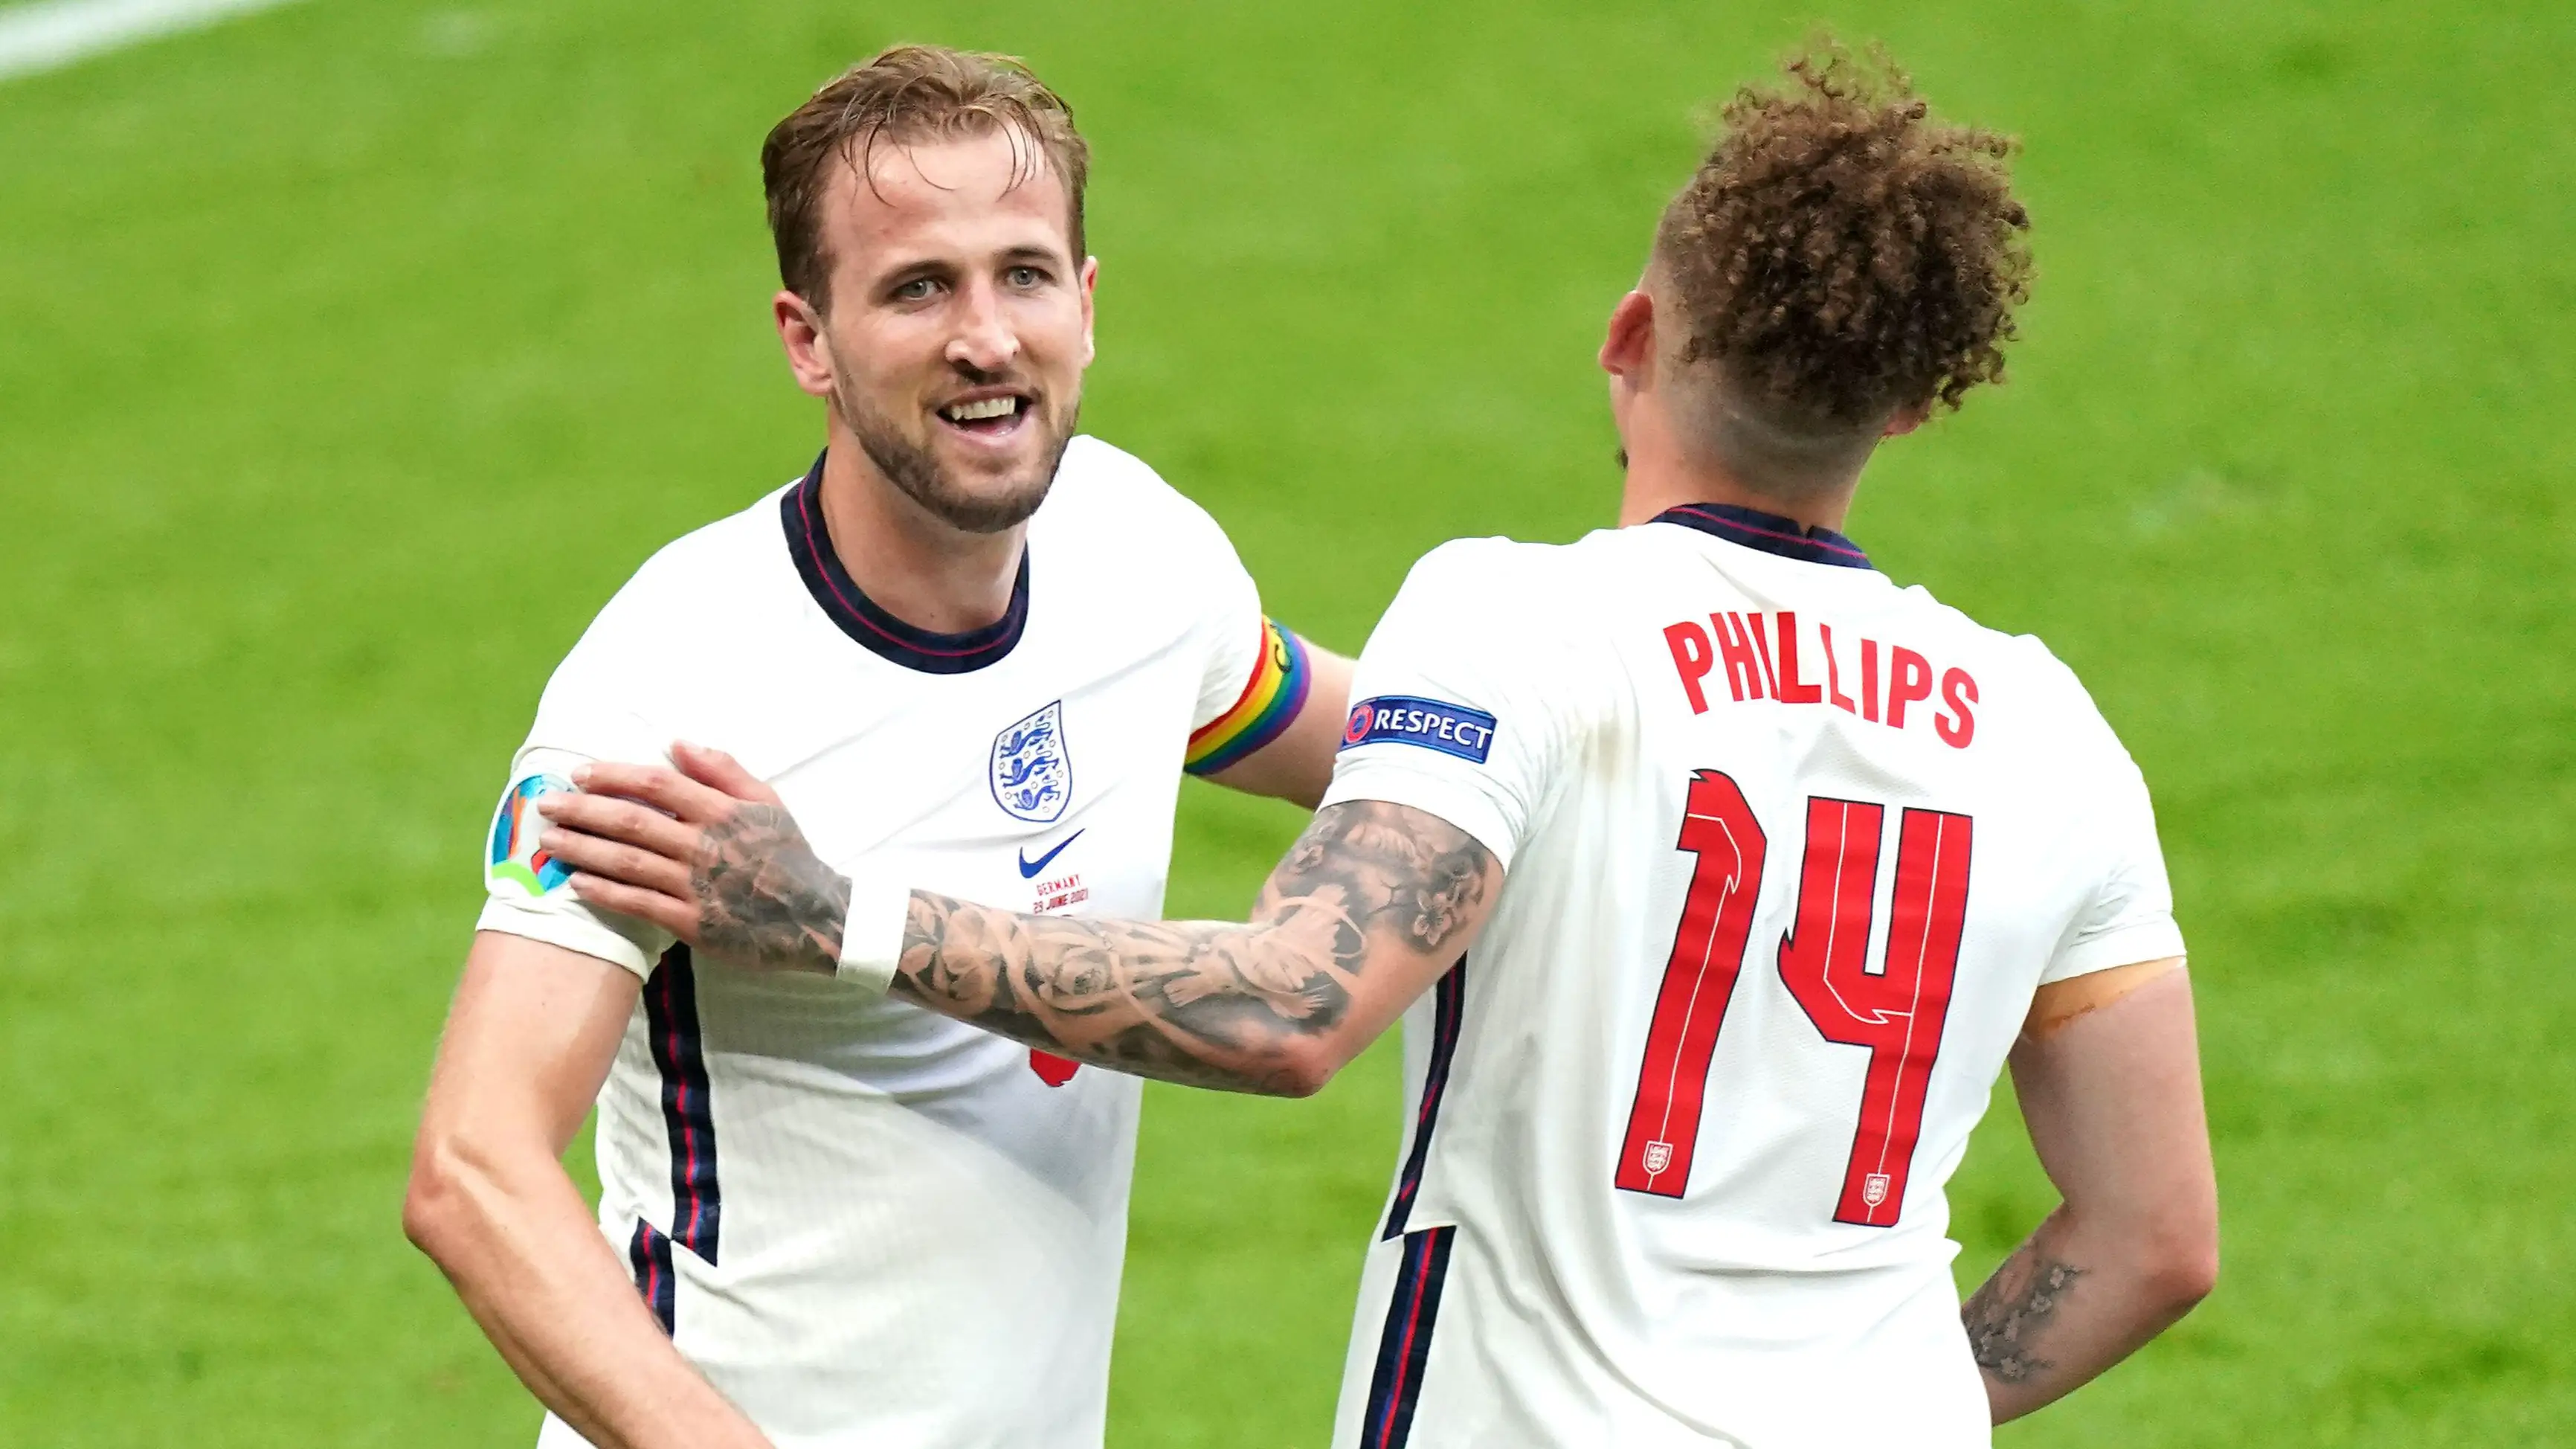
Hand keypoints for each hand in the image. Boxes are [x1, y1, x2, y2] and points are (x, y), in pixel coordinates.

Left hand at [536, 742, 849, 975]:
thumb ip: (723, 770)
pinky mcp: (693, 924)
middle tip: (546, 805)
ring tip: (549, 841)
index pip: (657, 784)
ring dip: (583, 849)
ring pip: (628, 862)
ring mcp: (697, 886)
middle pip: (632, 821)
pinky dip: (605, 892)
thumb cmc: (788, 856)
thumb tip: (677, 742)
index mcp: (722, 811)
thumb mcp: (767, 802)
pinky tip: (577, 883)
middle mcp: (705, 845)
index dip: (614, 775)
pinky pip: (639, 904)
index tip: (580, 773)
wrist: (816, 919)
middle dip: (583, 810)